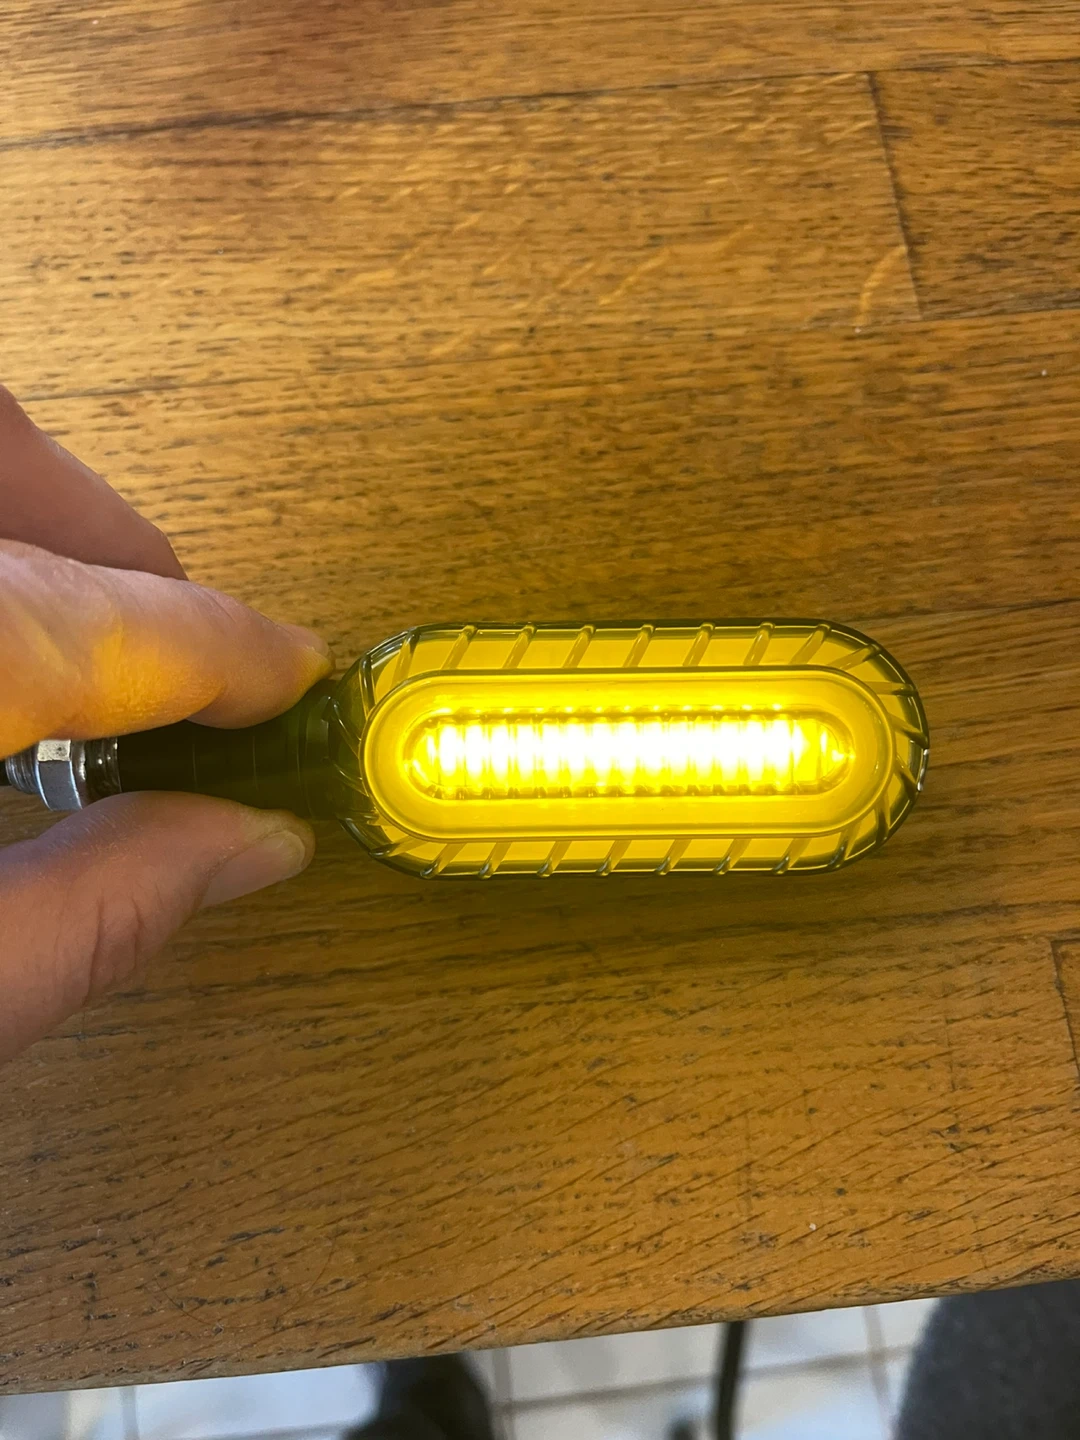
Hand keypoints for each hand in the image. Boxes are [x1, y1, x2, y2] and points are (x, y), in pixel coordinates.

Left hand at [0, 386, 332, 1061]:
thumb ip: (90, 916)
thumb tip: (244, 850)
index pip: (105, 617)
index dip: (223, 647)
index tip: (290, 673)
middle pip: (7, 465)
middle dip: (118, 541)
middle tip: (189, 637)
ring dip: (46, 530)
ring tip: (97, 629)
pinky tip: (6, 640)